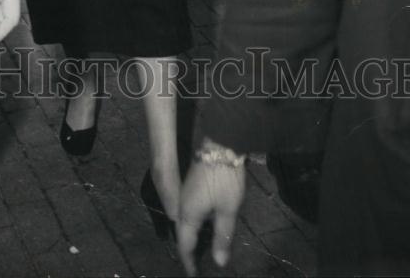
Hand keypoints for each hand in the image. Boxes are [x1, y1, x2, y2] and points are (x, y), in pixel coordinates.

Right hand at [177, 156, 245, 275]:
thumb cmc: (225, 179)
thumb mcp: (228, 210)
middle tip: (199, 265)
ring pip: (185, 222)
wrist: (221, 143)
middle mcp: (181, 204)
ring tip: (202, 250)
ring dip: (192, 237)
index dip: (189, 262)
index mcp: (187, 214)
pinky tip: (205, 226)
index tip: (194, 275)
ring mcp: (185, 193)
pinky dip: (195, 225)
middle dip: (190, 251)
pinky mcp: (191, 185)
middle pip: (182, 234)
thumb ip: (222, 237)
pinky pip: (189, 212)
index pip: (184, 244)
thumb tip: (219, 262)